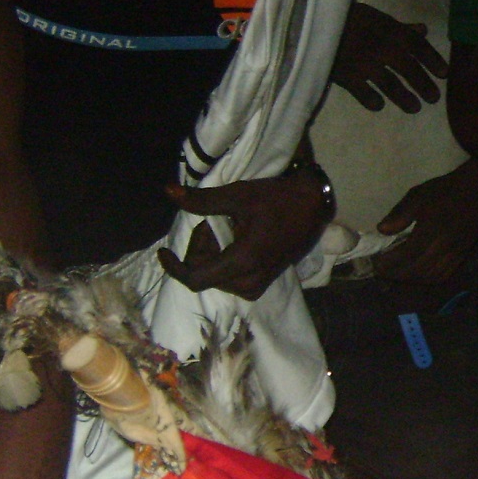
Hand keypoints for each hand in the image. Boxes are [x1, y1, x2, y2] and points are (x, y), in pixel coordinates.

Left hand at [158, 169, 331, 300]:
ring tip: (227, 229)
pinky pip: (230, 279)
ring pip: (215, 277)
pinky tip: (235, 240)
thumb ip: (201, 200)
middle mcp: (250, 281)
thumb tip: (169, 193)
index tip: (163, 251)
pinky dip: (223, 260)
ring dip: (212, 255)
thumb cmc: (278, 199)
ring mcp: (258, 285)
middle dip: (200, 249)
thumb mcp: (238, 195)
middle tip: (214, 222)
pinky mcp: (263, 283)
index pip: (195, 278)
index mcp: (243, 261)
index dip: (173, 267)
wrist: (314, 206)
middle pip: (203, 274)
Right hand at [331, 1, 447, 112]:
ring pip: (389, 83)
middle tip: (434, 98)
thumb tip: (423, 30)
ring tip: (415, 108)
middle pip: (408, 67)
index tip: (444, 73)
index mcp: (388, 29)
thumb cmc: (346, 18)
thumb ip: (399, 26)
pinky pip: (363, 92)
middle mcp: (380, 46)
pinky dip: (372, 100)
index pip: (417, 45)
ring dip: (404, 97)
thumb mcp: (374, 16)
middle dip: (423, 84)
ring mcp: (363, 62)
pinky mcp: (345, 75)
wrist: (312, 22)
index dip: (432, 59)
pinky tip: (379, 106)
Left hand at [373, 163, 477, 283]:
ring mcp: (454, 253)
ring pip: (430, 276)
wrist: (475, 192)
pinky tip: (418, 274)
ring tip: (397, 274)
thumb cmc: (444, 192)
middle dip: (396, 274)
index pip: (406, 255)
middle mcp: (443, 246)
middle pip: (417, 270)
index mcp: (430, 230)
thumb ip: (399, 214)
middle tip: (381, 272)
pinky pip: (443, 275)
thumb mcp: (417, 196)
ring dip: (410, 279)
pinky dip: (427, 279)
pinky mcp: (461, 256)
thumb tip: (382, 230)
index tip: (376, 264)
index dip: (390, 263)